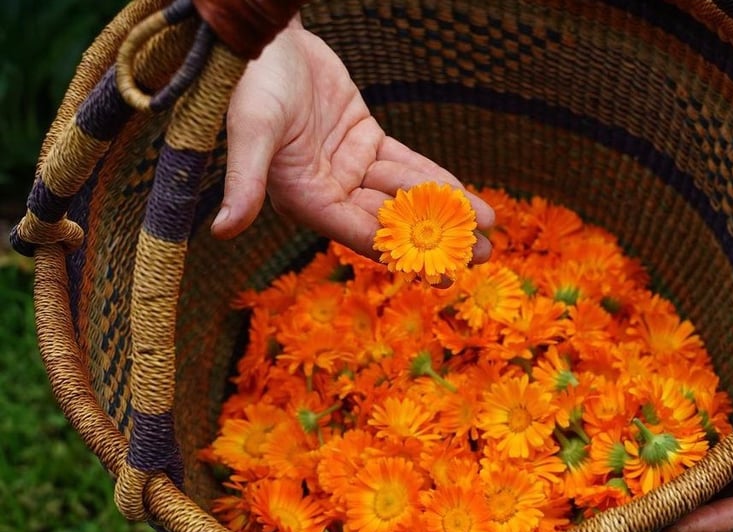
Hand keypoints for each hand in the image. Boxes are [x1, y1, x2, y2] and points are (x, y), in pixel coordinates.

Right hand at [211, 18, 494, 263]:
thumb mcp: (252, 131)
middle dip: (438, 238)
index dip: (403, 255)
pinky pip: (406, 164)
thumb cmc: (253, 81)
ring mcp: (349, 166)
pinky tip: (467, 196)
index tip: (442, 274)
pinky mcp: (365, 139)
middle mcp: (329, 190)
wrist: (264, 36)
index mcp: (304, 199)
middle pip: (392, 221)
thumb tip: (222, 231)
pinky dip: (436, 179)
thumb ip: (245, 182)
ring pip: (406, 194)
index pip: (362, 234)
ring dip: (447, 210)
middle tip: (483, 256)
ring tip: (489, 227)